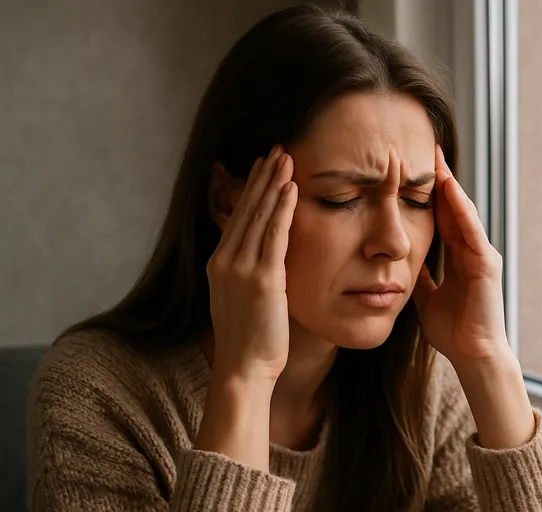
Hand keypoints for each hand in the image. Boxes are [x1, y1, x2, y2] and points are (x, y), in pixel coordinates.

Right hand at [206, 145, 296, 381]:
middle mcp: (225, 261)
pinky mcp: (262, 280)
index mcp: (219, 264)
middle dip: (262, 177)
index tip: (262, 166)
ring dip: (273, 184)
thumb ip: (250, 273)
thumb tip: (267, 259)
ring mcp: (241, 269)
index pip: (238, 216)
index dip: (252, 188)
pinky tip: (291, 188)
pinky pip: (274, 236)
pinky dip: (283, 209)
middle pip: (247, 209)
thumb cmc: (248, 340)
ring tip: (286, 158)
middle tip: (276, 150)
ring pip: (259, 216)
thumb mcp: (241, 299)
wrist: (242, 369)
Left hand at [412, 145, 510, 366]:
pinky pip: (471, 230)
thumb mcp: (427, 298)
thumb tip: (402, 264)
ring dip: (450, 185)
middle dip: (441, 179)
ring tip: (437, 159)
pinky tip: (448, 188)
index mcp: (458, 257)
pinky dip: (460, 208)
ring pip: (464, 212)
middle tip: (429, 149)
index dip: (430, 193)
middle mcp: (471, 251)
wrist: (473, 356)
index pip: (443, 217)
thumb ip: (420, 278)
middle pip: (454, 207)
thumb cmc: (453, 331)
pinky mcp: (486, 264)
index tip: (416, 168)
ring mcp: (481, 256)